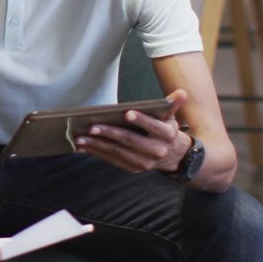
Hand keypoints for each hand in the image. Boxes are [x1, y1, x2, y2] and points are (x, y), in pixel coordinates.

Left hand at [74, 89, 192, 173]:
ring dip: (97, 145)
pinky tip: (84, 146)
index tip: (128, 113)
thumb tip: (182, 93)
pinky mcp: (134, 168)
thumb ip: (172, 104)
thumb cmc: (165, 129)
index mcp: (167, 135)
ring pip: (118, 152)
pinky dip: (97, 153)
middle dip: (110, 133)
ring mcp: (144, 162)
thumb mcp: (170, 117)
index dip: (142, 120)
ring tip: (81, 137)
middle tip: (92, 127)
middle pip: (130, 141)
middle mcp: (157, 150)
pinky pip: (113, 160)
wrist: (172, 155)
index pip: (154, 127)